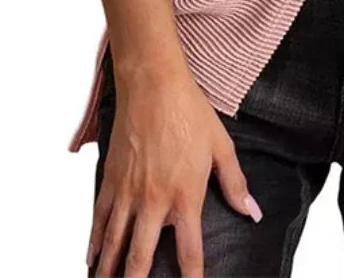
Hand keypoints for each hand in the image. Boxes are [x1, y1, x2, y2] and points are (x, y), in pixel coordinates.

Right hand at [89, 64, 261, 277]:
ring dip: (109, 271)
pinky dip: (94, 241)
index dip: (191, 277)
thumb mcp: (221, 147)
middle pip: (140, 257)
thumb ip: (235, 184)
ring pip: (114, 243)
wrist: (153, 85)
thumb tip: (251, 212)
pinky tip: (91, 258)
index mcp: (185, 196)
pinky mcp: (111, 178)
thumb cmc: (190, 112)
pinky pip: (99, 218)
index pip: (189, 250)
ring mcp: (128, 191)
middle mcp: (153, 201)